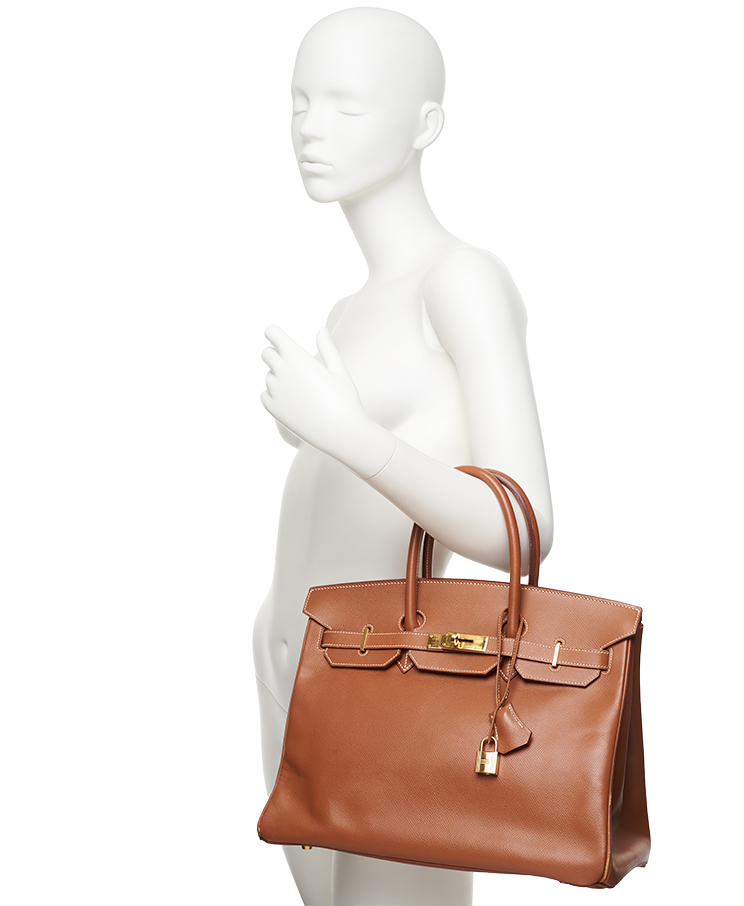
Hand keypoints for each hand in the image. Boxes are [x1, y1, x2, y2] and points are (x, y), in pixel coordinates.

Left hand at [260, 325, 367, 458]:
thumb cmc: (344, 399)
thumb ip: (327, 348)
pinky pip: (265, 395)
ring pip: (268, 376)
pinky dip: (274, 395)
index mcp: (296, 356)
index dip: (275, 334)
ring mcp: (275, 390)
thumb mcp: (338, 370)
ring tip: (302, 391)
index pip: (272, 333)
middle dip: (276, 354)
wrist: (339, 432)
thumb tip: (321, 329)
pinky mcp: (272, 408)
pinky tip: (291, 401)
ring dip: (279, 378)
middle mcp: (281, 371)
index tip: (279, 338)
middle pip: (266, 353)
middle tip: (293, 364)